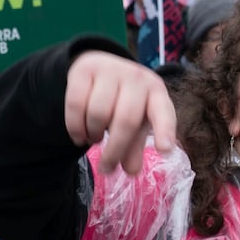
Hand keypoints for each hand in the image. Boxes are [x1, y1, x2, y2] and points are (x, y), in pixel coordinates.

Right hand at [65, 51, 177, 175]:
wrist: (98, 69)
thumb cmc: (122, 101)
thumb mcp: (134, 122)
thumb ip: (134, 146)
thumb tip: (131, 171)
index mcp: (155, 92)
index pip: (163, 111)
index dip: (164, 130)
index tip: (165, 150)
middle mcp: (136, 77)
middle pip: (126, 120)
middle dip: (114, 150)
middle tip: (106, 168)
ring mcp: (110, 70)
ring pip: (98, 112)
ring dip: (93, 134)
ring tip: (94, 139)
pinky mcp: (84, 69)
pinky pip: (76, 104)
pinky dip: (75, 127)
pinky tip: (79, 136)